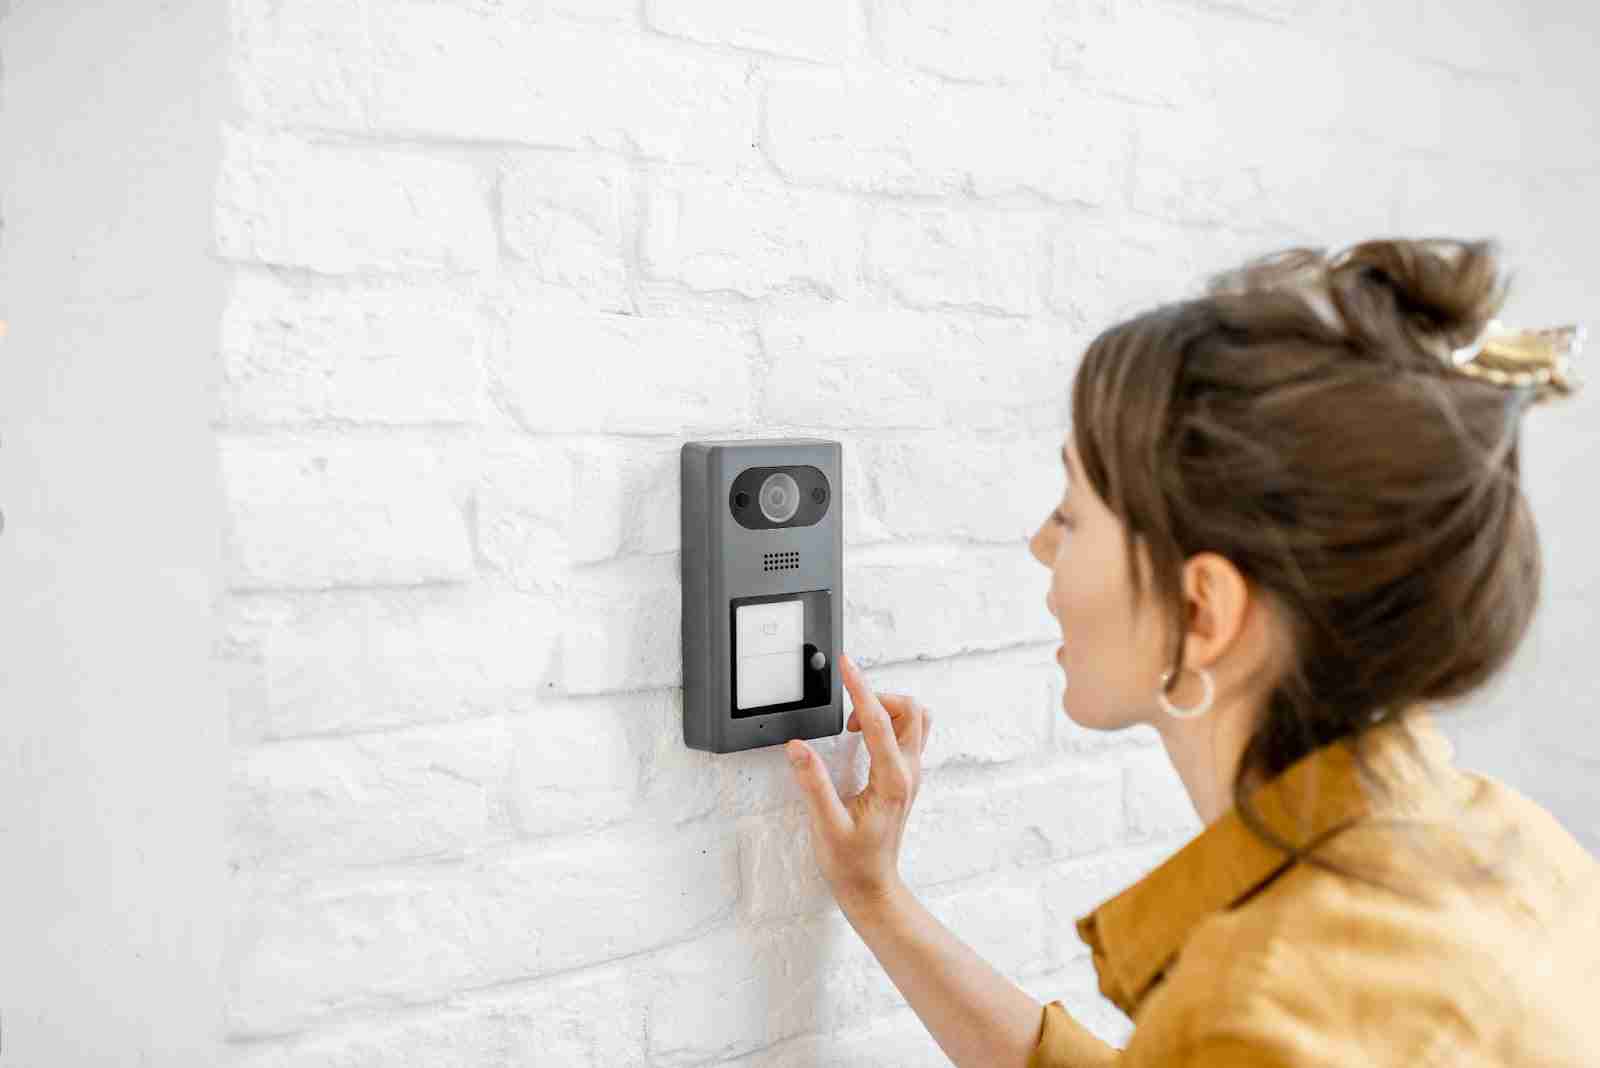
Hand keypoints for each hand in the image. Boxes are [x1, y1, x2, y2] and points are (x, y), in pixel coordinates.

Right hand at [785, 652, 932, 910]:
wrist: (872, 888)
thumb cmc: (851, 863)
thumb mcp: (826, 825)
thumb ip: (813, 784)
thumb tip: (797, 747)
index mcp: (892, 781)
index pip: (879, 721)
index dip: (861, 689)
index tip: (847, 666)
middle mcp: (908, 773)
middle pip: (910, 710)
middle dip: (878, 697)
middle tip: (845, 711)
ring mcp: (910, 775)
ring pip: (915, 720)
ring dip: (887, 710)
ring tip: (854, 724)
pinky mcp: (905, 778)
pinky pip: (908, 735)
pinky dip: (888, 724)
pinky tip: (862, 738)